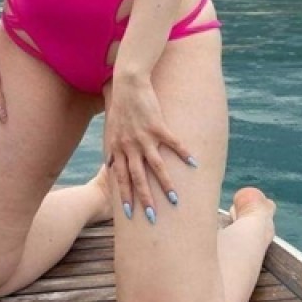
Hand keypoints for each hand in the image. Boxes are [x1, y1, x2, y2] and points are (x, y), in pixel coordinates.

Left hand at [106, 74, 194, 223]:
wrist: (128, 83)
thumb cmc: (120, 104)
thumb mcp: (111, 129)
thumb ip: (112, 148)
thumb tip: (108, 164)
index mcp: (118, 148)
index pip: (121, 177)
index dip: (125, 195)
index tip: (130, 213)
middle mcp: (130, 146)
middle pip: (138, 178)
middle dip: (144, 199)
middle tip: (151, 218)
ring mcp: (144, 137)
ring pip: (155, 166)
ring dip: (165, 184)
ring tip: (173, 200)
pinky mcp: (158, 126)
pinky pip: (173, 144)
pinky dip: (183, 154)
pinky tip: (193, 163)